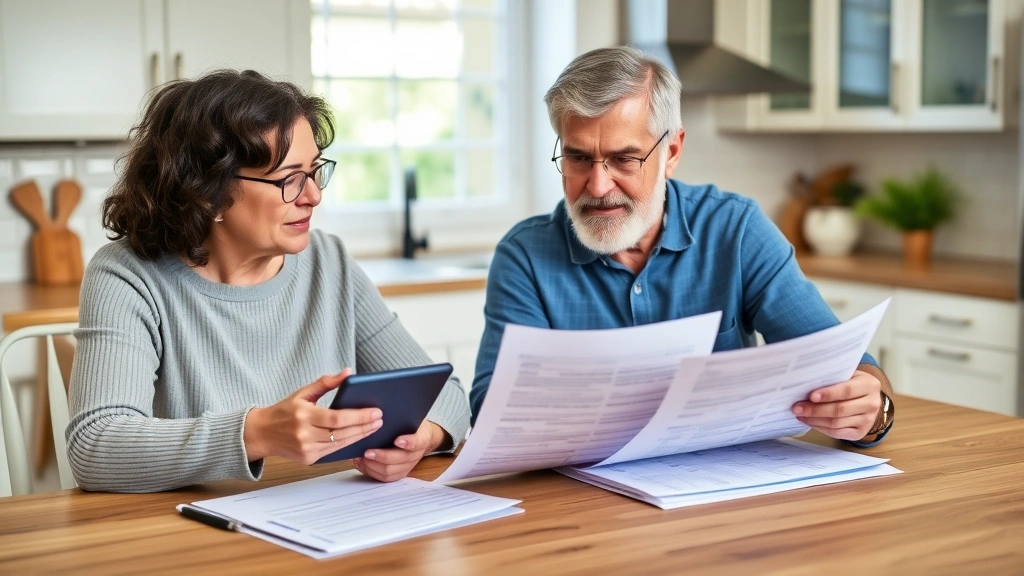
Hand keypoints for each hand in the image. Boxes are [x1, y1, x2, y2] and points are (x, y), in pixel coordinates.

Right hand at [243, 369, 383, 464]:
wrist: (261, 433)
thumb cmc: (284, 411)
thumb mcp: (302, 392)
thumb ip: (326, 382)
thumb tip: (348, 372)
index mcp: (303, 415)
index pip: (337, 418)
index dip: (359, 417)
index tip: (376, 412)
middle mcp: (304, 434)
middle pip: (341, 433)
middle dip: (364, 427)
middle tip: (380, 420)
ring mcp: (306, 449)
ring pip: (340, 445)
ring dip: (360, 436)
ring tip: (374, 428)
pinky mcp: (308, 459)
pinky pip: (333, 452)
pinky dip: (348, 444)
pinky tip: (359, 437)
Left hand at [352, 420, 445, 481]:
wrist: (420, 436)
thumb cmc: (411, 423)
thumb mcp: (410, 415)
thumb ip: (401, 415)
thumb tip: (378, 412)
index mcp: (423, 437)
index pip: (419, 441)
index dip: (409, 442)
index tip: (397, 440)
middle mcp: (417, 454)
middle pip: (401, 459)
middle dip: (383, 456)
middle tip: (368, 452)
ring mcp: (408, 465)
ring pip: (391, 471)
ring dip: (374, 466)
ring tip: (361, 457)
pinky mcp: (399, 473)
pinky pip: (385, 478)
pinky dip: (372, 471)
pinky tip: (362, 463)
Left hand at [792, 370, 881, 440]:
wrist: (869, 400)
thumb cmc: (853, 384)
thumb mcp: (849, 375)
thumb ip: (833, 379)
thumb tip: (806, 384)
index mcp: (869, 385)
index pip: (846, 391)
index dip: (828, 394)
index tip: (811, 396)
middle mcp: (872, 404)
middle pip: (839, 410)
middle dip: (815, 410)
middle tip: (797, 408)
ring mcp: (867, 420)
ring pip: (836, 423)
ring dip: (814, 420)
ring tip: (800, 415)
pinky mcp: (860, 433)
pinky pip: (837, 433)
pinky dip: (820, 428)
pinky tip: (810, 422)